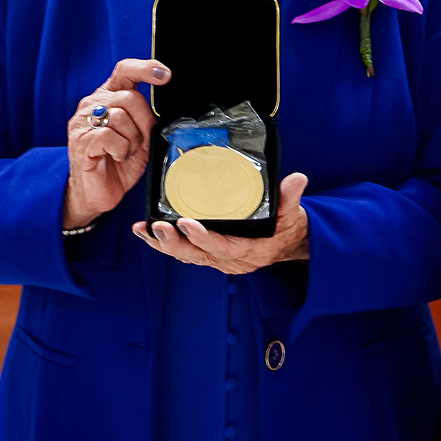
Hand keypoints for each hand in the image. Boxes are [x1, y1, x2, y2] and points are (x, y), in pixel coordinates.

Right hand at [64, 58, 167, 229]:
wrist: (96, 193)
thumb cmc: (117, 164)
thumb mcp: (140, 138)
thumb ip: (147, 120)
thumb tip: (164, 111)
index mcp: (108, 98)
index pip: (124, 71)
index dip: (145, 69)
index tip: (164, 75)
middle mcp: (92, 105)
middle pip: (129, 97)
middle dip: (144, 122)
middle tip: (140, 141)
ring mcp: (83, 122)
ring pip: (120, 117)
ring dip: (132, 140)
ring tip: (126, 152)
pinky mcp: (81, 141)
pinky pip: (110, 136)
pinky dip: (121, 150)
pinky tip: (116, 157)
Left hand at [133, 172, 310, 274]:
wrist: (289, 244)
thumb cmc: (289, 229)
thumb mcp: (294, 213)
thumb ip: (291, 197)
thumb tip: (297, 179)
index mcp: (251, 251)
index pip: (224, 248)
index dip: (203, 238)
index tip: (186, 223)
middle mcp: (232, 261)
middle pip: (198, 255)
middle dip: (175, 242)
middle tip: (157, 227)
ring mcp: (219, 260)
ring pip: (187, 256)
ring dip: (163, 244)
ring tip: (143, 230)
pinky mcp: (210, 255)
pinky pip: (185, 253)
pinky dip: (166, 244)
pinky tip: (148, 233)